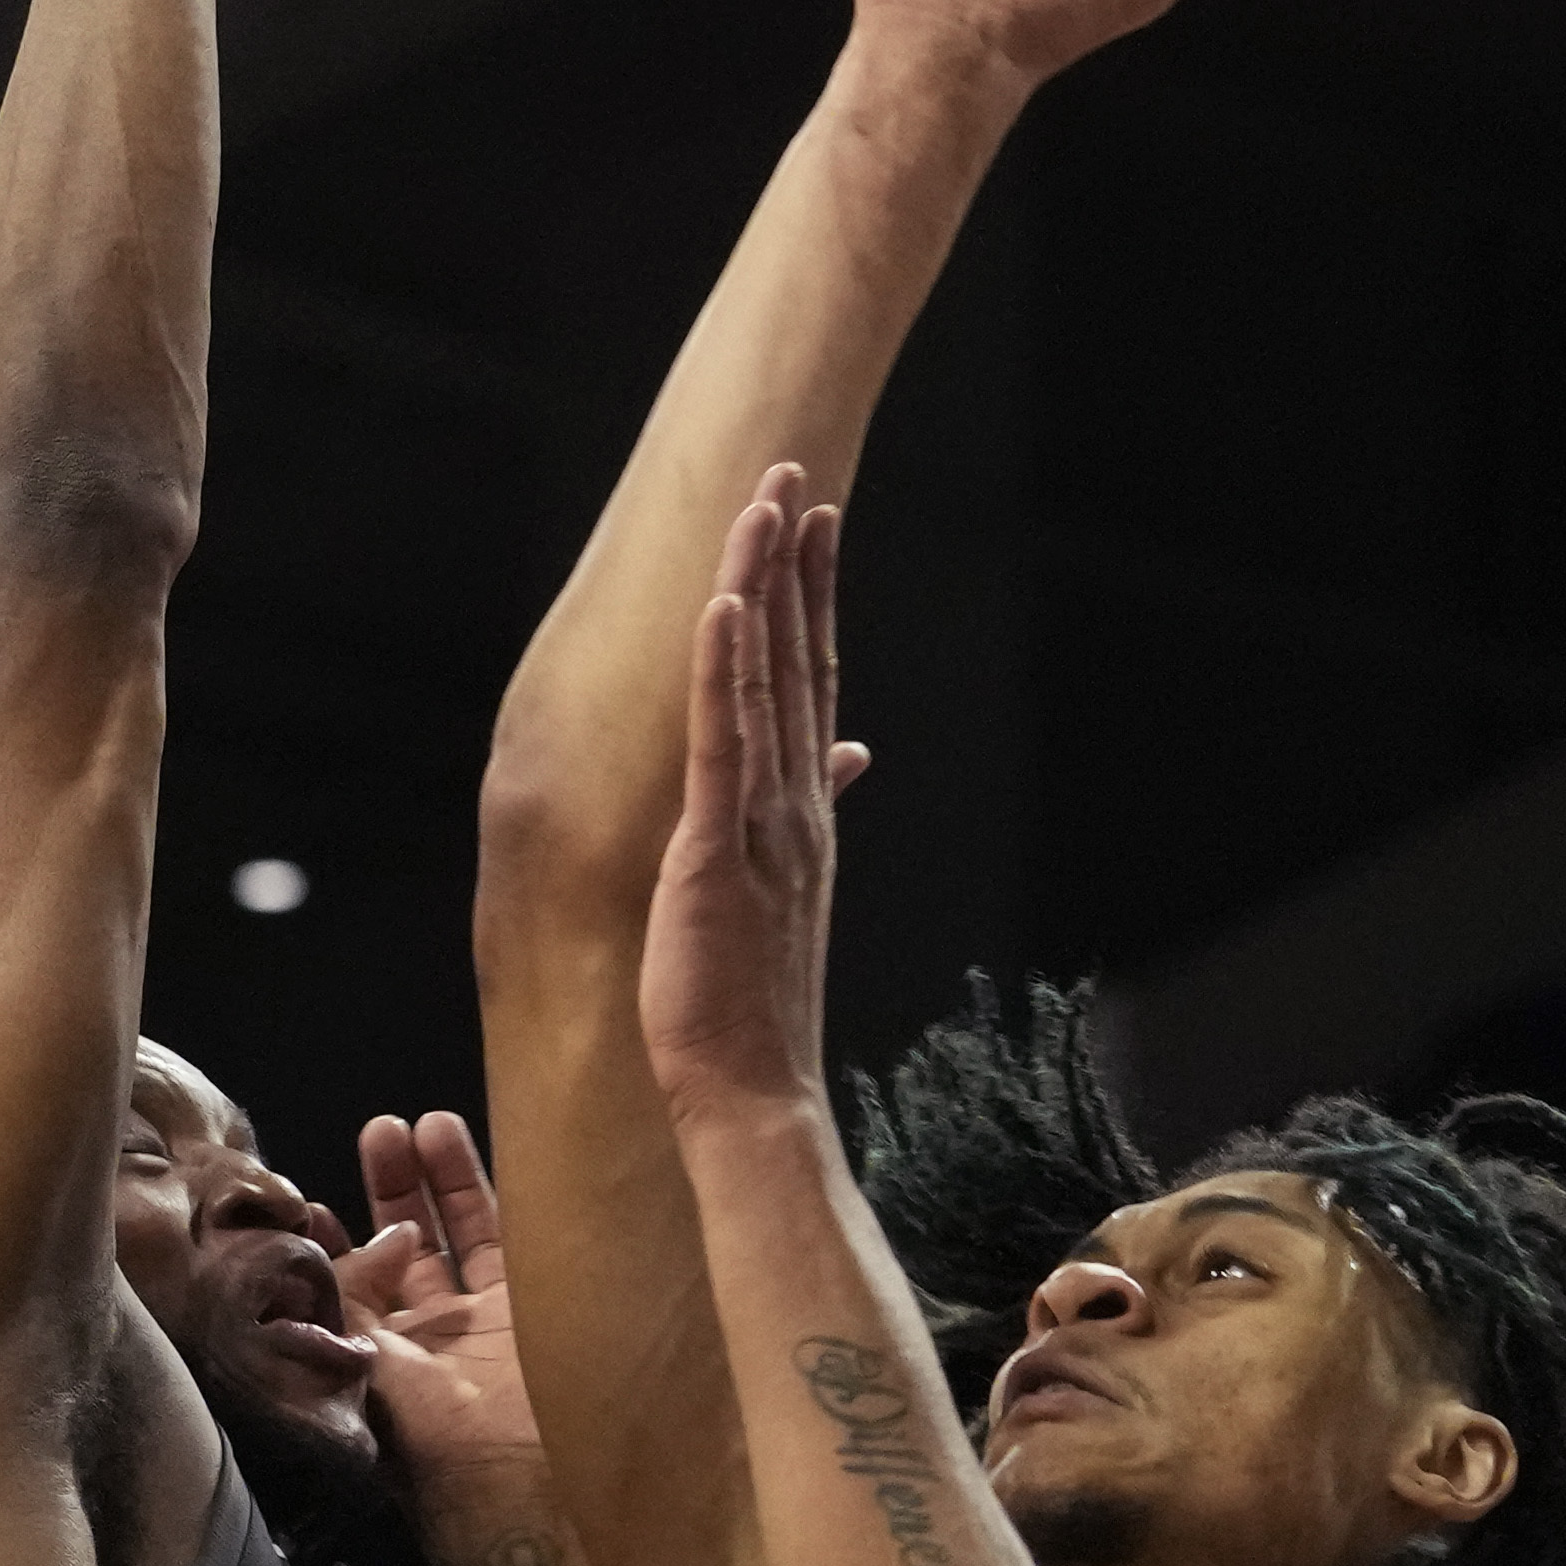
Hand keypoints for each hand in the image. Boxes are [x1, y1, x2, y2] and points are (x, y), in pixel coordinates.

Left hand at [345, 1106, 535, 1469]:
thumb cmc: (428, 1428)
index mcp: (375, 1356)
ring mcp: (484, 1321)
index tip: (312, 1198)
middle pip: (406, 1248)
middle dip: (391, 1189)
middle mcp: (428, 1336)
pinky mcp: (534, 1310)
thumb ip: (353, 1291)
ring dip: (439, 1180)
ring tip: (420, 1124)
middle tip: (378, 1130)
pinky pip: (512, 1241)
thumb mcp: (363, 1358)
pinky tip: (474, 1153)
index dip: (331, 1240)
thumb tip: (379, 1235)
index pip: (347, 1285)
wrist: (517, 1472)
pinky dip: (494, 1194)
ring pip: (461, 1234)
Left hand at [639, 467, 865, 1125]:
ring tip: (763, 506)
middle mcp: (796, 804)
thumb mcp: (780, 895)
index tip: (812, 524)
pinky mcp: (717, 848)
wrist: (753, 1089)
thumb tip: (848, 758)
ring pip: (764, 680)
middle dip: (795, 565)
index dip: (811, 598)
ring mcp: (762, 823)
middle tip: (794, 475)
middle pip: (799, 658)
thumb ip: (805, 818)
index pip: (811, 681)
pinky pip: (721, 741)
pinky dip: (722, 669)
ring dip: (761, 588)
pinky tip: (722, 604)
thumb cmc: (752, 1003)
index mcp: (805, 813)